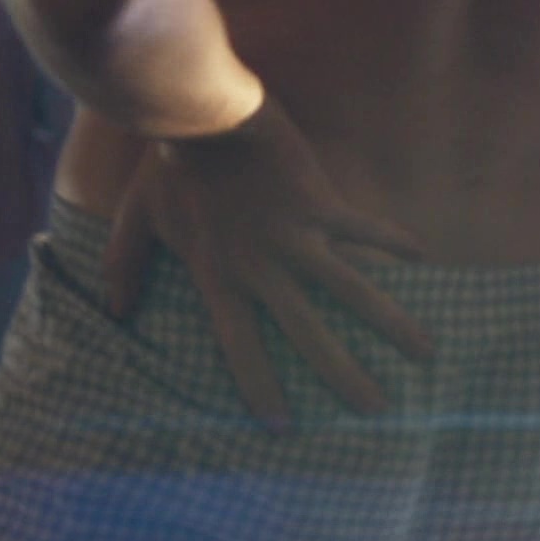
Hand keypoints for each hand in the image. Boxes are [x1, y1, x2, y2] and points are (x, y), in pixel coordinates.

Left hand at [101, 96, 434, 431]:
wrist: (202, 113)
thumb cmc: (168, 164)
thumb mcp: (136, 217)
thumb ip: (124, 264)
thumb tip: (114, 314)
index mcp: (220, 277)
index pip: (241, 346)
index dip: (260, 387)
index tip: (283, 426)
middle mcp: (262, 268)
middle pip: (309, 334)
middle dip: (344, 375)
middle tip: (376, 412)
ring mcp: (296, 238)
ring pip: (351, 290)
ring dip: (390, 323)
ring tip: (425, 353)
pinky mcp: (320, 204)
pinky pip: (365, 229)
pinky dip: (394, 241)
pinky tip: (423, 258)